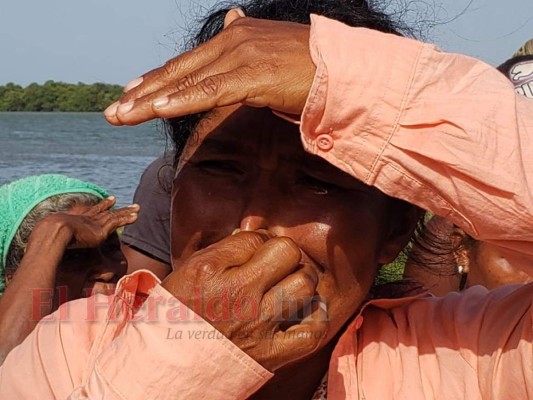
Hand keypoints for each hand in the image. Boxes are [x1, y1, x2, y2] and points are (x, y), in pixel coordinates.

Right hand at [34, 196, 138, 248]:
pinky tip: (136, 216)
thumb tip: (41, 259)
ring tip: (137, 207)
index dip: (95, 208)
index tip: (102, 202)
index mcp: (74, 221)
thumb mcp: (47, 245)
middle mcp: (85, 219)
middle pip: (101, 211)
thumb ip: (49, 252)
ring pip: (114, 215)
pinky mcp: (101, 229)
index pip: (86, 214)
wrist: (53, 234)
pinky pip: (118, 221)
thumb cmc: (46, 242)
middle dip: (110, 206)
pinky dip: (127, 218)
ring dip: (126, 212)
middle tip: (116, 199)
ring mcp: (94, 223)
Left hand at [104, 10, 314, 125]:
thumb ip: (246, 47)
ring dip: (151, 101)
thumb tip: (232, 20)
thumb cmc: (311, 68)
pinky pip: (211, 91)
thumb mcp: (271, 53)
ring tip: (122, 115)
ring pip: (187, 82)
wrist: (344, 69)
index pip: (187, 63)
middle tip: (114, 111)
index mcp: (235, 38)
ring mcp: (241, 56)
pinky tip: (157, 110)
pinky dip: (182, 101)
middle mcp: (232, 41)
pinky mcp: (252, 75)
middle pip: (178, 72)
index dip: (156, 80)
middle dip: (142, 93)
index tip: (132, 93)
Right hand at [161, 230, 327, 371]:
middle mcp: (237, 293)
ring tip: (291, 285)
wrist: (166, 367)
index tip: (256, 253)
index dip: (260, 241)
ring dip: (302, 281)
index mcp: (211, 269)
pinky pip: (312, 329)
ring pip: (304, 284)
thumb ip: (223, 251)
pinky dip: (315, 316)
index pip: (257, 237)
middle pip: (288, 252)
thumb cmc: (176, 315)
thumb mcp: (187, 272)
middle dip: (285, 254)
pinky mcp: (270, 353)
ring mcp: (257, 324)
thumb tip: (255, 236)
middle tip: (278, 265)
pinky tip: (306, 309)